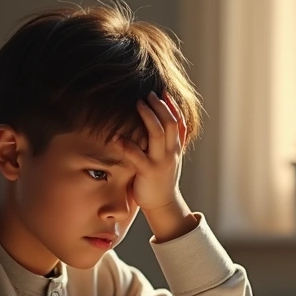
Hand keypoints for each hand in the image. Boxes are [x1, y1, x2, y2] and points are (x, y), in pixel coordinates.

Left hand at [122, 93, 185, 212]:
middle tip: (148, 93)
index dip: (172, 105)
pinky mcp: (148, 172)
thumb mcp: (172, 158)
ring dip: (148, 116)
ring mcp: (160, 161)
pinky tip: (116, 137)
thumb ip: (173, 142)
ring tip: (138, 103)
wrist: (163, 204)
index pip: (178, 122)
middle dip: (159, 106)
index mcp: (175, 148)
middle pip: (170, 123)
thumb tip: (172, 125)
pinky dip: (127, 145)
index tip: (162, 91)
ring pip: (158, 134)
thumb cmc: (163, 179)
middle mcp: (171, 152)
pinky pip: (137, 156)